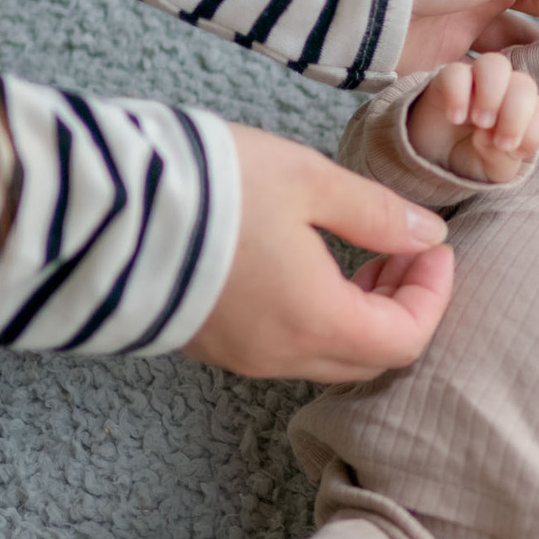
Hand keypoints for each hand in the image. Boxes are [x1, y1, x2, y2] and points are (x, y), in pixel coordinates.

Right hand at [183, 124, 455, 381]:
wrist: (104, 208)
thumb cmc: (212, 186)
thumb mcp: (307, 181)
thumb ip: (375, 213)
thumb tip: (426, 235)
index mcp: (316, 320)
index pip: (406, 339)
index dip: (433, 295)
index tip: (434, 246)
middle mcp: (281, 354)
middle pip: (371, 358)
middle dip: (401, 307)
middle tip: (404, 250)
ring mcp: (242, 355)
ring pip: (327, 354)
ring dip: (359, 312)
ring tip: (362, 252)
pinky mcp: (211, 342)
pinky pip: (284, 346)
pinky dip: (316, 315)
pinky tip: (309, 264)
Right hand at [407, 53, 538, 182]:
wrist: (435, 156)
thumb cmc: (472, 158)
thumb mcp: (492, 170)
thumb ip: (502, 159)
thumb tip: (491, 137)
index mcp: (525, 114)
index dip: (533, 132)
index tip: (511, 151)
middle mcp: (506, 91)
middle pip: (524, 84)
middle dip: (515, 114)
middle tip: (497, 141)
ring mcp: (477, 81)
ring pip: (495, 64)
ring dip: (492, 94)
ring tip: (479, 122)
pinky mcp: (447, 78)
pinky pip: (456, 71)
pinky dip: (458, 94)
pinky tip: (454, 117)